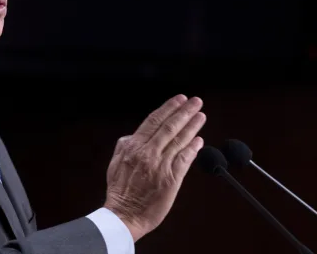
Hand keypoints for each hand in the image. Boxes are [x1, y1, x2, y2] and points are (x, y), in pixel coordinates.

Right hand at [103, 94, 205, 240]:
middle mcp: (147, 153)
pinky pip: (185, 159)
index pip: (153, 121)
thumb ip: (124, 146)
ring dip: (192, 126)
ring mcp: (161, 165)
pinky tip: (199, 140)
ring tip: (201, 116)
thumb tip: (133, 135)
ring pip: (180, 140)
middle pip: (169, 127)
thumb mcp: (115, 163)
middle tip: (196, 102)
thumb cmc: (120, 192)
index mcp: (133, 147)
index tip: (179, 99)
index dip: (168, 108)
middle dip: (184, 112)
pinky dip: (193, 148)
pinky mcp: (172, 179)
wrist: (124, 215)